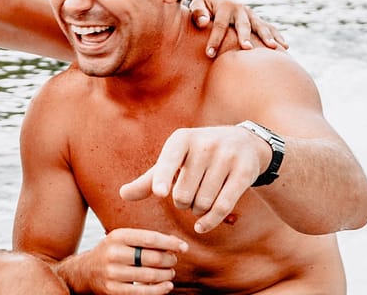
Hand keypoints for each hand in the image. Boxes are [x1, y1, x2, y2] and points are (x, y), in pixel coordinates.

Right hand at [77, 228, 186, 294]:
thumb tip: (175, 243)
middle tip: (173, 261)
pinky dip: (159, 290)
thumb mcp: (122, 239)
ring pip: (150, 276)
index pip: (150, 238)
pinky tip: (167, 286)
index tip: (184, 247)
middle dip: (169, 260)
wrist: (85, 272)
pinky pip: (143, 292)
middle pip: (153, 258)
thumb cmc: (112, 253)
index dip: (170, 243)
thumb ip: (145, 239)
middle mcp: (114, 253)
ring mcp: (113, 273)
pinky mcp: (113, 290)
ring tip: (170, 273)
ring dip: (166, 275)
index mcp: (118, 236)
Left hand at [119, 126, 267, 233]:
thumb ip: (150, 180)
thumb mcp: (175, 161)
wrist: (244, 142)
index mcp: (182, 139)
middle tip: (187, 195)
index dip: (163, 178)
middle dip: (181, 203)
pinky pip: (222, 206)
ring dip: (197, 210)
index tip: (159, 192)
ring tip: (199, 199)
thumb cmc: (199, 156)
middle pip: (183, 194)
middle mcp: (204, 145)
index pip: (169, 161)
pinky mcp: (244, 172)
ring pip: (202, 203)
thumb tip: (122, 194)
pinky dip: (210, 221)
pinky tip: (201, 226)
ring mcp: (226, 157)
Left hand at [187, 0, 286, 56]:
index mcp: (224, 6)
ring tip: (272, 48)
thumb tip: (203, 22)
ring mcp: (251, 14)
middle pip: (243, 25)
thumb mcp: (197, 5)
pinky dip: (277, 36)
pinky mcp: (257, 20)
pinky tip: (285, 47)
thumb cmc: (203, 6)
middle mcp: (240, 9)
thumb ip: (198, 13)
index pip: (220, 25)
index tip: (209, 54)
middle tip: (247, 48)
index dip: (215, 39)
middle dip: (245, 37)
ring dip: (267, 36)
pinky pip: (269, 28)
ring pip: (260, 26)